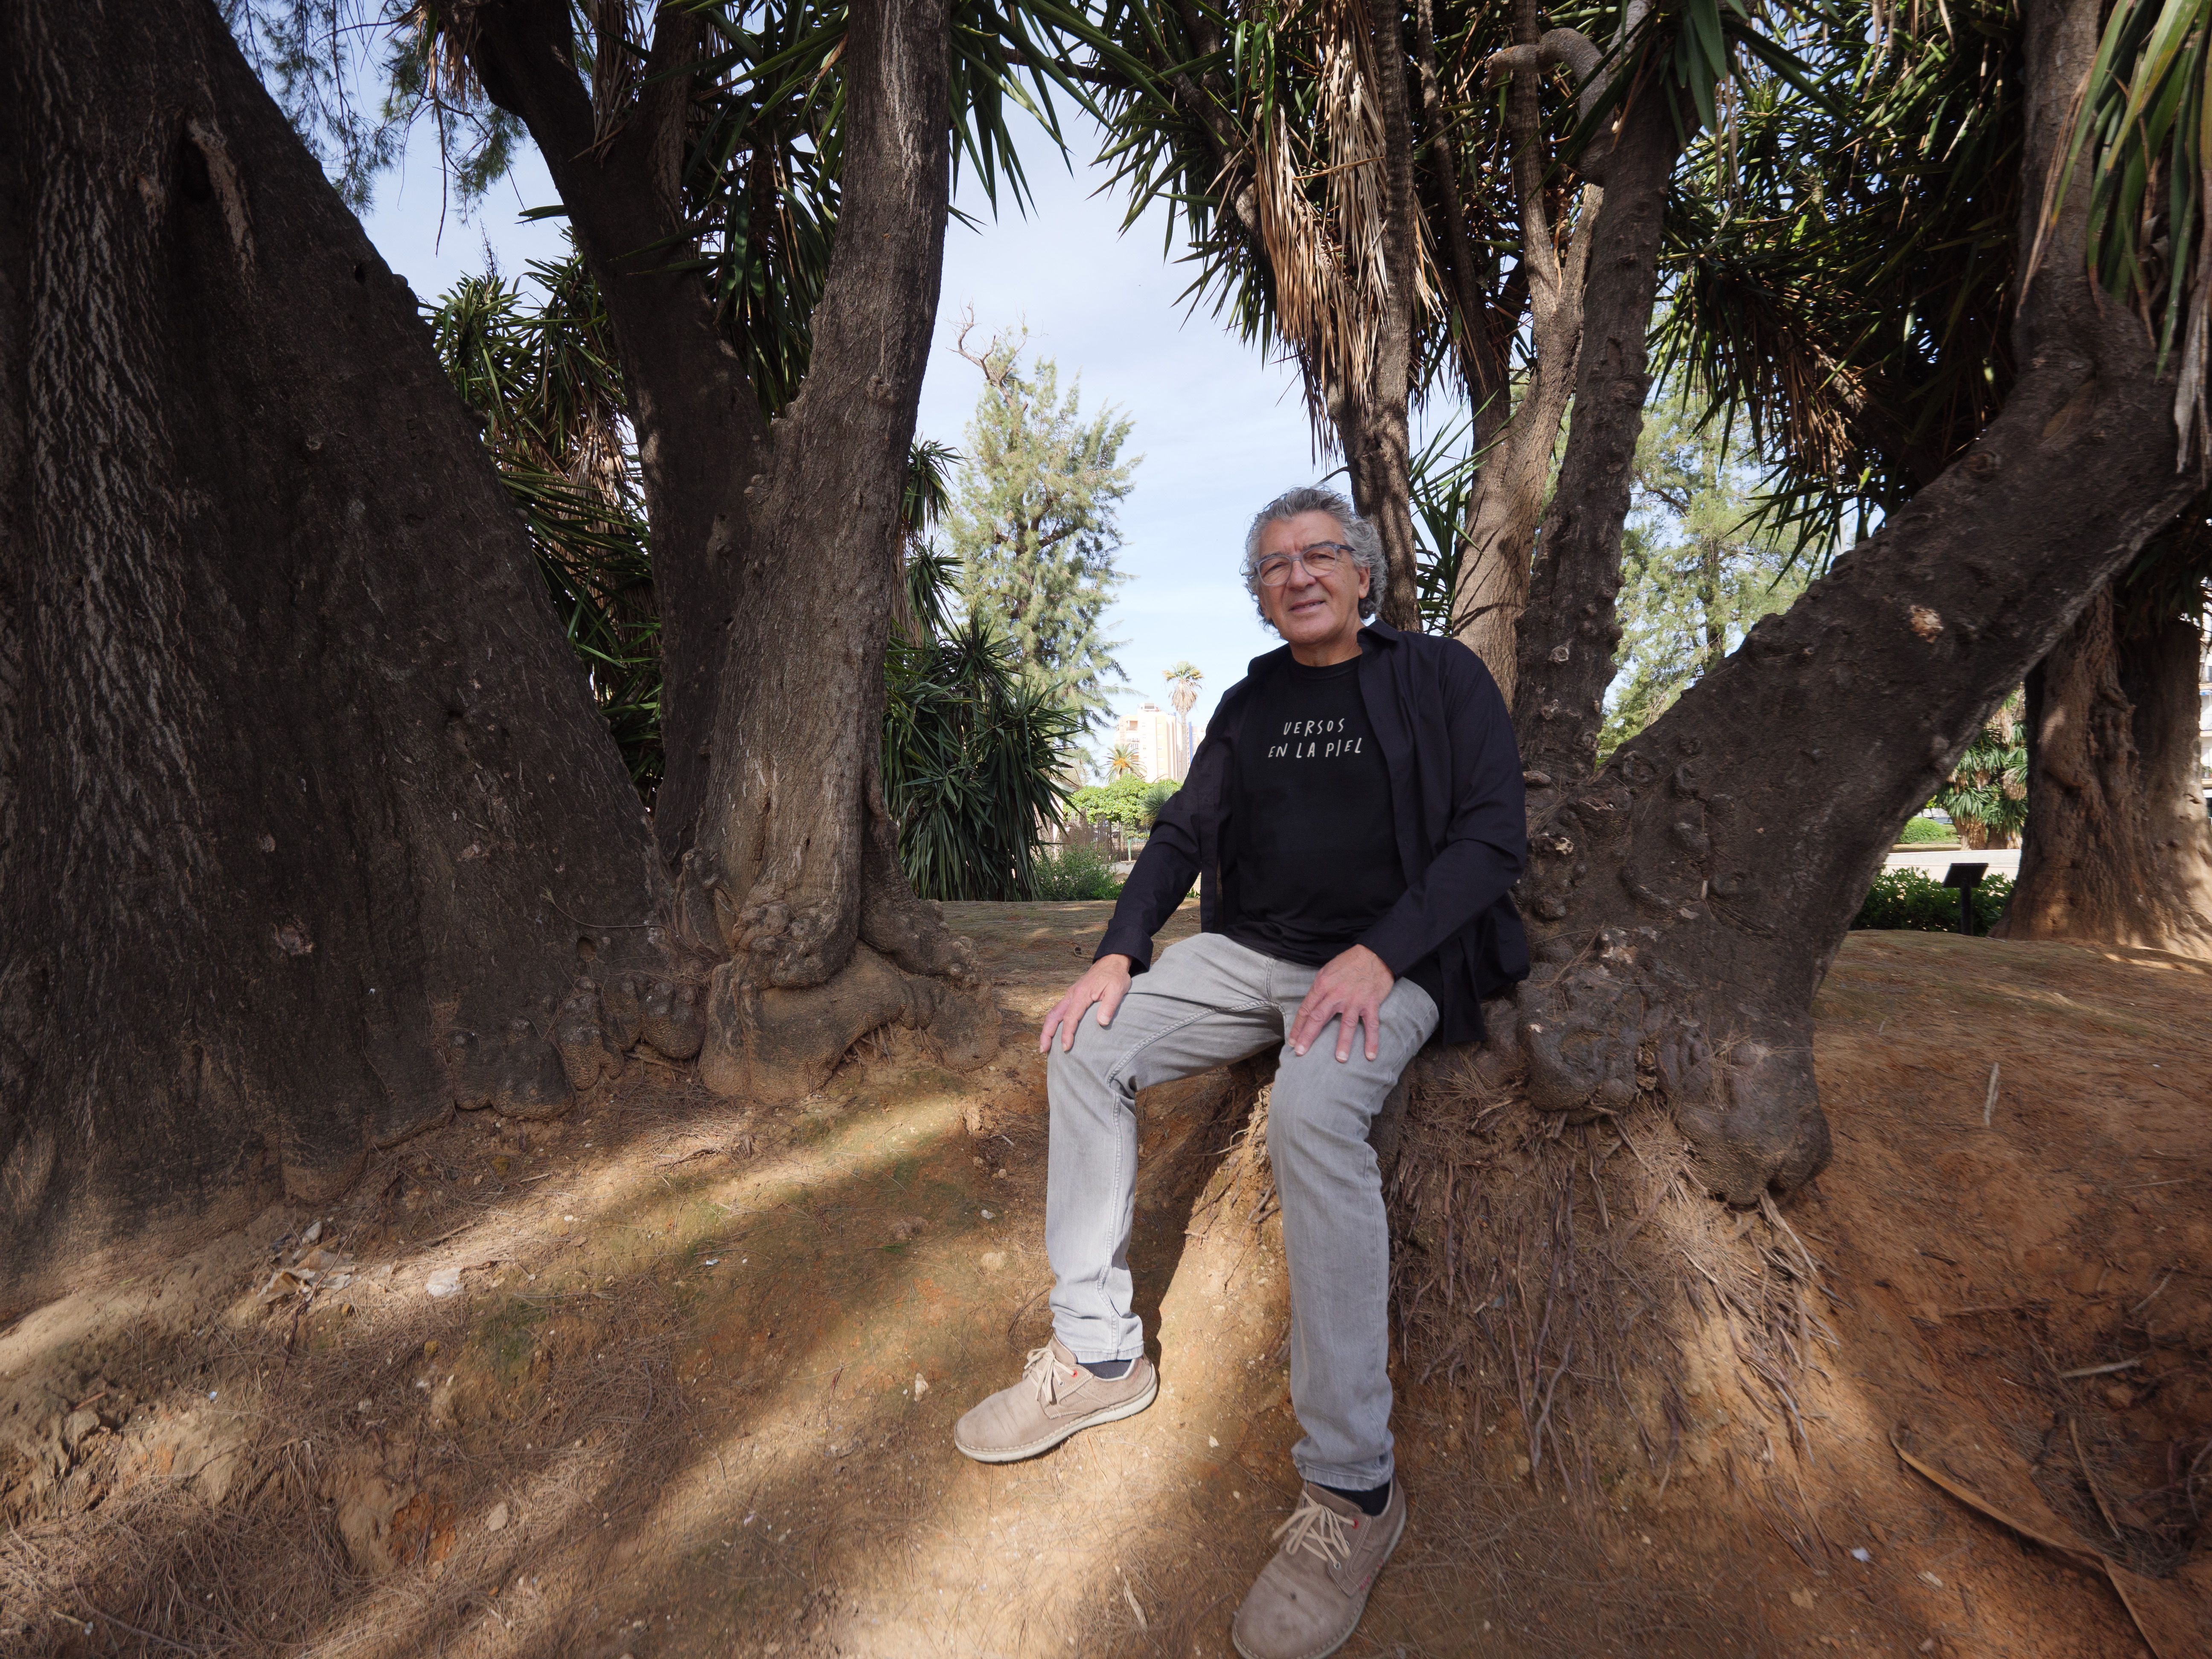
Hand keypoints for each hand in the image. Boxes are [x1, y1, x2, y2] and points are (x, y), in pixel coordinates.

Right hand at [1040, 954, 1133, 1052]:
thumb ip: (1109, 1006)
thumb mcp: (1117, 989)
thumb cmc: (1115, 976)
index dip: (1067, 1033)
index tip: (1066, 1047)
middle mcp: (1072, 995)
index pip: (1070, 1017)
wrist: (1111, 962)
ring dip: (1047, 1029)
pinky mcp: (1072, 996)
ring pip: (1053, 1013)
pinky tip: (1054, 1032)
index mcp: (1082, 994)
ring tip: (1045, 1045)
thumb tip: (1102, 1023)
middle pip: (1053, 1015)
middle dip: (1046, 1033)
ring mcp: (1070, 995)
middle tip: (1043, 1050)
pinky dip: (1053, 1022)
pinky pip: (1058, 1010)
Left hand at [1288, 944, 1394, 1062]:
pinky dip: (1371, 1040)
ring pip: (1346, 1024)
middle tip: (1300, 1052)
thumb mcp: (1327, 971)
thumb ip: (1320, 990)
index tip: (1292, 1041)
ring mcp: (1354, 1000)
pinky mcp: (1371, 1003)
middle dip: (1308, 1036)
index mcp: (1322, 985)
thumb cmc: (1349, 962)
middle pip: (1319, 1018)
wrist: (1375, 954)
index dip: (1298, 1027)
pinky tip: (1370, 1055)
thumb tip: (1312, 1007)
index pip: (1306, 1009)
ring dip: (1343, 1043)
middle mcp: (1336, 993)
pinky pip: (1371, 1025)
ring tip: (1339, 1059)